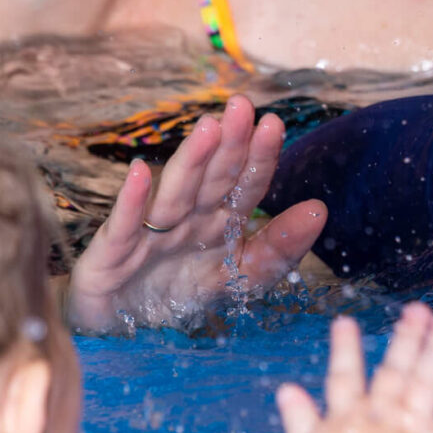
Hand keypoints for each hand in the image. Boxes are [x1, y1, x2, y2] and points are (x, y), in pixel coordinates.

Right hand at [66, 95, 327, 333]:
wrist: (119, 326)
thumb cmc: (180, 291)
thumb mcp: (240, 279)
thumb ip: (278, 250)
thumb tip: (318, 211)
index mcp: (219, 221)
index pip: (245, 184)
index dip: (259, 157)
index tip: (274, 124)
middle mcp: (187, 219)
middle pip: (212, 179)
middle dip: (229, 145)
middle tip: (242, 106)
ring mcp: (150, 233)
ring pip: (175, 193)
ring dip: (191, 162)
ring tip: (208, 128)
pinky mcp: (113, 254)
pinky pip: (125, 226)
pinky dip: (131, 202)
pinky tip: (139, 173)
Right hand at [276, 304, 432, 432]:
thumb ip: (299, 420)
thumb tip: (286, 388)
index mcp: (349, 418)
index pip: (345, 377)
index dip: (344, 350)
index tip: (345, 322)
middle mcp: (384, 415)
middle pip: (396, 371)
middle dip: (407, 339)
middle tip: (418, 309)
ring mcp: (414, 427)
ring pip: (427, 381)